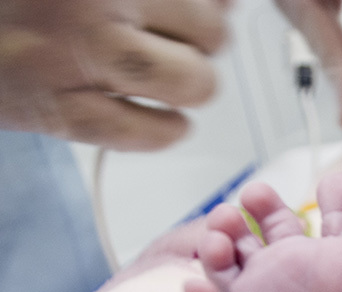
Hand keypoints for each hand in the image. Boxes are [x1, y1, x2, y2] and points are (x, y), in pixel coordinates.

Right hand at [0, 0, 227, 149]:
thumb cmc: (20, 0)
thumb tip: (227, 5)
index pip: (208, 2)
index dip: (213, 6)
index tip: (202, 11)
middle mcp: (91, 7)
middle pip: (211, 34)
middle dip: (205, 40)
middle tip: (183, 39)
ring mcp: (72, 60)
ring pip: (193, 83)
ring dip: (194, 83)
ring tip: (178, 76)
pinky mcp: (53, 111)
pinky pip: (146, 134)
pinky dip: (168, 129)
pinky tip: (165, 118)